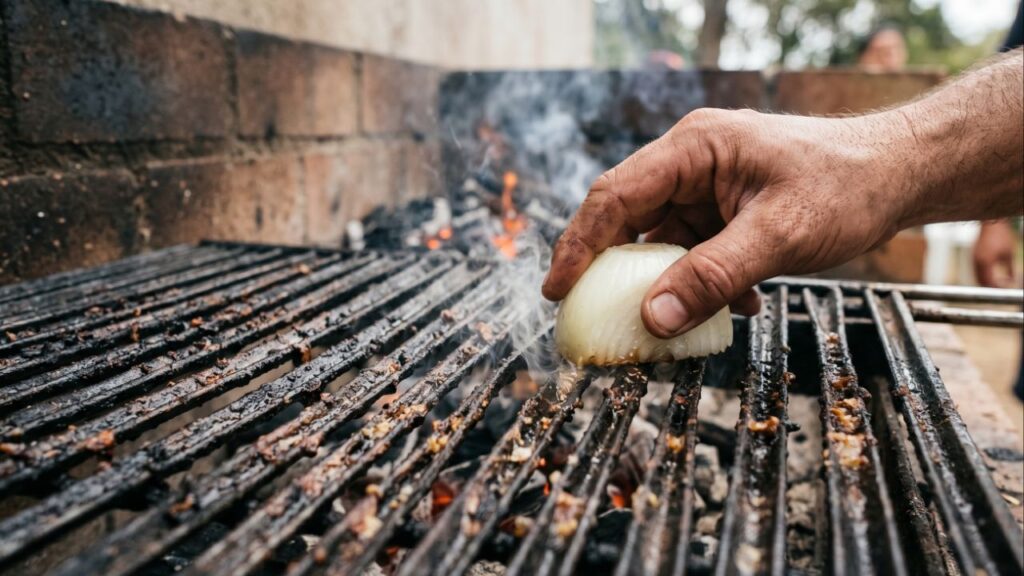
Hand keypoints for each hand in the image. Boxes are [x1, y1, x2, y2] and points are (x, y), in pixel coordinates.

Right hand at [542, 108, 917, 336]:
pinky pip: (693, 252)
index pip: (614, 196)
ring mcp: (706, 188)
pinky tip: (733, 307)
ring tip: (671, 324)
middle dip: (615, 271)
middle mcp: (690, 164)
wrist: (897, 176)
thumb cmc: (847, 186)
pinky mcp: (723, 211)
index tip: (557, 290)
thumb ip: (714, 277)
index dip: (579, 244)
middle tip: (597, 317)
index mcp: (693, 149)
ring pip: (661, 242)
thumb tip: (655, 318)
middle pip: (628, 219)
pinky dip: (701, 283)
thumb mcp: (779, 236)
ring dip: (667, 284)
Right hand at [973, 220, 1017, 287]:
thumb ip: (1011, 269)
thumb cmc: (1002, 236)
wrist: (990, 224)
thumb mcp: (1009, 254)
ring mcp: (972, 259)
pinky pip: (976, 271)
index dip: (999, 287)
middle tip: (1002, 287)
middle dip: (992, 287)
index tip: (1008, 287)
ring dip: (987, 282)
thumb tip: (1013, 282)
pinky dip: (983, 276)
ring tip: (999, 281)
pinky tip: (992, 274)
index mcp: (986, 262)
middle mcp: (976, 262)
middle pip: (982, 282)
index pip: (990, 282)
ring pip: (977, 277)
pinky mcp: (972, 257)